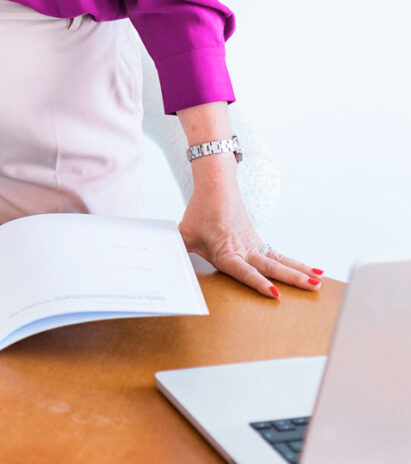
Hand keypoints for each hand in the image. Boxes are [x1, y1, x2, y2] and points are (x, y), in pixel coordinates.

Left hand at [178, 160, 323, 298]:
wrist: (216, 185)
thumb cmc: (199, 211)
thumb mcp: (183, 233)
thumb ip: (175, 251)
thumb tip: (160, 262)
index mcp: (225, 250)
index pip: (244, 270)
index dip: (258, 282)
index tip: (274, 293)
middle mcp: (244, 249)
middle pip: (270, 266)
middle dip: (291, 278)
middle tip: (310, 287)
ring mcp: (254, 245)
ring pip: (280, 260)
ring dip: (300, 271)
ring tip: (319, 282)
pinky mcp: (259, 242)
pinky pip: (280, 255)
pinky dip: (297, 264)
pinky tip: (317, 272)